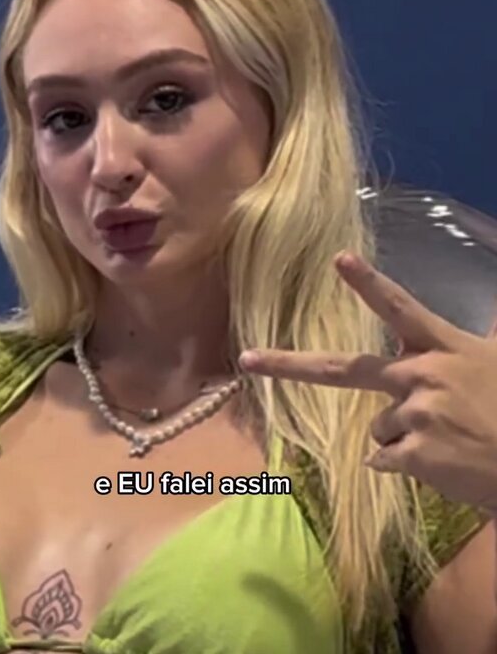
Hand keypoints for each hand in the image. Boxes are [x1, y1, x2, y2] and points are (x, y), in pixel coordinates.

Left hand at [239, 252, 496, 511]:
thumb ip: (487, 329)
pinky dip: (402, 463)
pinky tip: (438, 463)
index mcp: (443, 347)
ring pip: (378, 426)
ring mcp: (414, 416)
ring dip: (402, 435)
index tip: (339, 258)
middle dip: (289, 363)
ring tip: (446, 440)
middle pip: (345, 369)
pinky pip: (383, 459)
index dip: (369, 283)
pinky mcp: (413, 456)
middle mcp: (421, 375)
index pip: (401, 307)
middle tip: (248, 359)